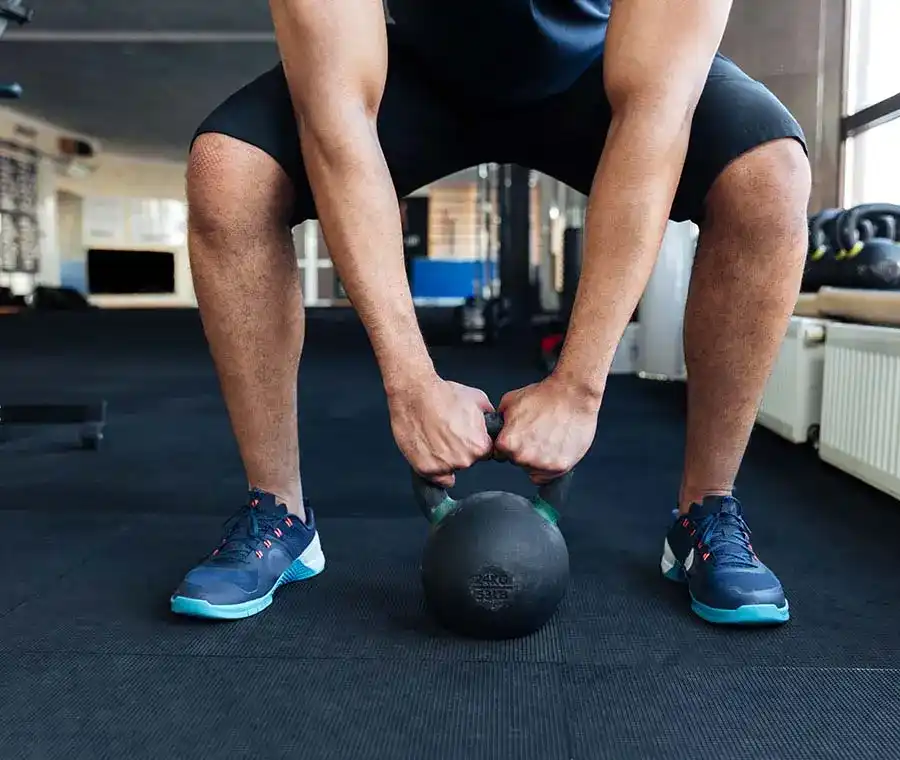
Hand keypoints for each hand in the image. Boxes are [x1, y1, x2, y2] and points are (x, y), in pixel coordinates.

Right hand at [387, 374, 494, 488]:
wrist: (415, 394)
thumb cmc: (443, 394)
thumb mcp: (478, 399)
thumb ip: (489, 416)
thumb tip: (492, 422)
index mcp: (480, 446)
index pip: (484, 452)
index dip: (474, 441)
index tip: (465, 434)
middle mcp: (464, 460)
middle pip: (468, 461)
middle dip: (461, 449)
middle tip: (449, 432)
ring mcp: (444, 467)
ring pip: (451, 469)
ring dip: (446, 458)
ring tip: (436, 437)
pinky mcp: (425, 469)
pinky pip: (436, 478)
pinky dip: (434, 468)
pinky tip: (430, 452)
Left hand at [495, 375, 600, 483]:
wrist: (573, 395)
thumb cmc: (545, 396)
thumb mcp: (510, 401)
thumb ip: (499, 420)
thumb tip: (496, 428)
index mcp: (507, 443)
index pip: (500, 453)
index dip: (510, 443)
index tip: (519, 436)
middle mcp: (523, 456)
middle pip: (517, 462)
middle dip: (523, 450)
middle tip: (536, 434)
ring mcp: (542, 464)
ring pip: (533, 470)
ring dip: (538, 459)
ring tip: (548, 438)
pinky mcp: (560, 467)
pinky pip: (549, 475)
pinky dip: (551, 465)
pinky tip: (556, 447)